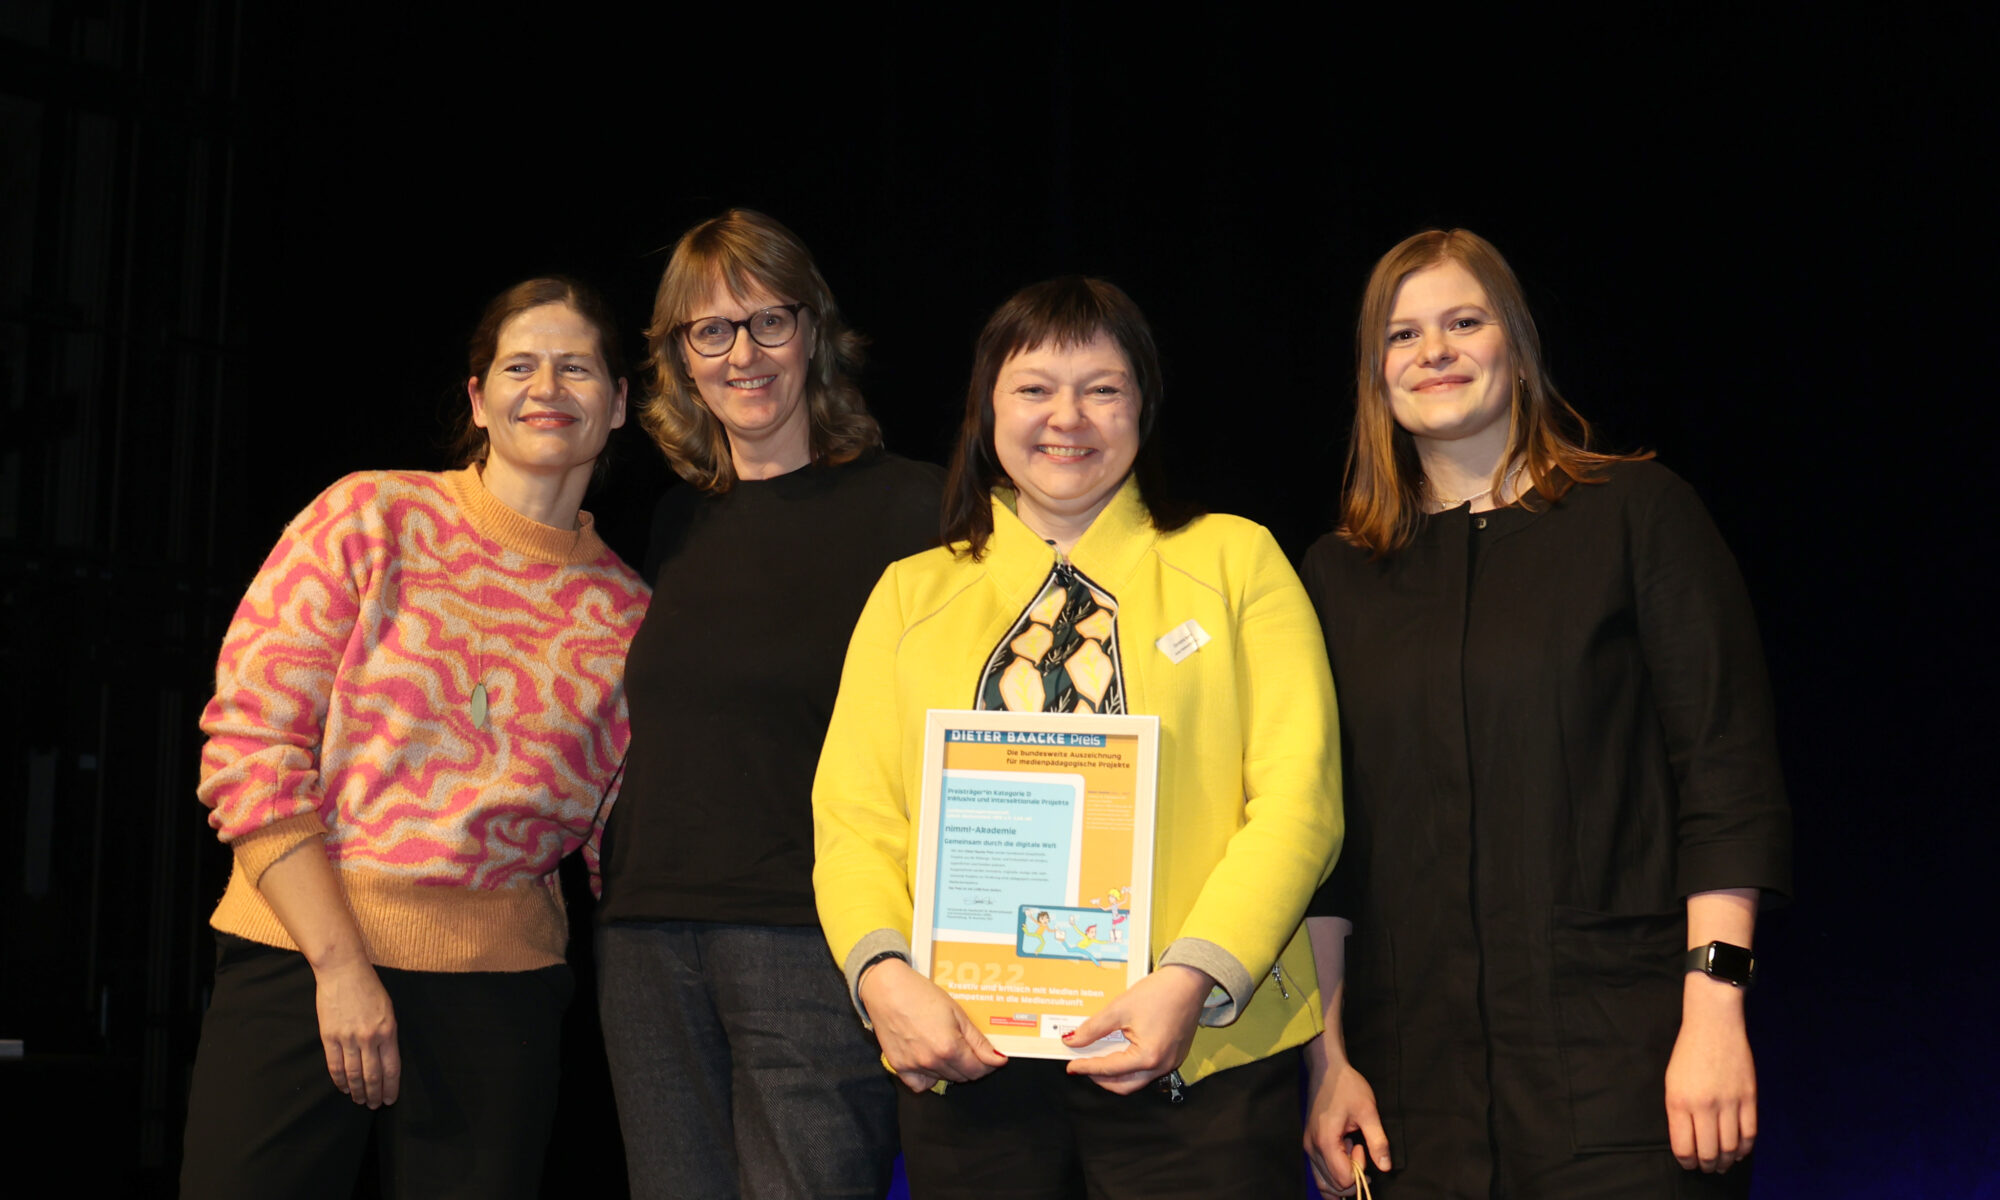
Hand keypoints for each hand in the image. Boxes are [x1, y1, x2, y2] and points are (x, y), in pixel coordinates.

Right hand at [314, 955, 399, 1107]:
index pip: (391, 1068)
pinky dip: (340, 1080)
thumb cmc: (369, 988)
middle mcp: (369, 1037)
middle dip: (374, 1094)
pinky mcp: (329, 1036)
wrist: (343, 971)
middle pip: (372, 1076)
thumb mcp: (389, 1010)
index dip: (390, 1087)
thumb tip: (386, 1059)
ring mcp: (348, 1038)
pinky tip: (344, 1088)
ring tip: (359, 1100)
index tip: (390, 1099)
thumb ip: (388, 1034)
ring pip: (354, 1074)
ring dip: (357, 1091)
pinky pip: (335, 1065)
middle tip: (374, 1105)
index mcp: (388, 1031)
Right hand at [859, 959, 1006, 1092]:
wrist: (887, 989)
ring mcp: (914, 1066)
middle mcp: (932, 1061)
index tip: (991, 1057)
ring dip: (951, 1068)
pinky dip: (929, 1078)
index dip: (988, 1064)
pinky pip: (920, 1085)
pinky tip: (931, 1062)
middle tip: (967, 1046)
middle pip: (962, 1077)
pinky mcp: (899, 1067)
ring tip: (946, 1045)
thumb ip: (978, 1041)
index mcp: (949, 1047)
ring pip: (944, 1079)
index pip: (978, 1070)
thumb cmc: (920, 994)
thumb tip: (997, 1059)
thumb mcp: (957, 1013)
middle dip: (971, 1064)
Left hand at [1061, 964, 1208, 1094]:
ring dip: (1116, 1073)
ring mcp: (1171, 1063)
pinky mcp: (1174, 1056)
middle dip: (1101, 1078)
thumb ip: (1093, 1029)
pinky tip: (1119, 1050)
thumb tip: (1073, 1041)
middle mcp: (1162, 1066)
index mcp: (1148, 1057)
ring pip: (1136, 1079)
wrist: (1189, 981)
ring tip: (1099, 1057)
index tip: (1072, 1065)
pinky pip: (1148, 1069)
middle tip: (1084, 1065)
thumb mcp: (1119, 1009)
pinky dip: (1130, 1065)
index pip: (1109, 1069)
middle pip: (1124, 1085)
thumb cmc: (1159, 992)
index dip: (1087, 1067)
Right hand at [1303, 1037, 1389, 1195]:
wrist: (1326, 1070)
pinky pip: (1319, 1172)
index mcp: (1326, 1141)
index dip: (1358, 1171)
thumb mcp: (1368, 1111)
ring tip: (1354, 1156)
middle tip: (1361, 1152)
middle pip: (1332, 1186)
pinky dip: (1333, 1175)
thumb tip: (1385, 1167)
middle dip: (1352, 1178)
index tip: (1362, 1147)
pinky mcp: (1309, 1144)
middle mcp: (1312, 1148)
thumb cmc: (1347, 1086)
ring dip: (1342, 1180)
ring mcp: (1308, 1147)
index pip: (1343, 1179)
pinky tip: (1345, 1157)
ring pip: (1323, 1183)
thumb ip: (1378, 1141)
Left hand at [1664, 975, 1755, 1171]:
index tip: (1688, 1164)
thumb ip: (1679, 1113)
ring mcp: (1729, 1103)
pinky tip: (1738, 1151)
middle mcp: (1704, 1106)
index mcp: (1679, 1102)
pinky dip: (1744, 1148)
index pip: (1683, 1147)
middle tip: (1706, 1168)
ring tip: (1721, 1164)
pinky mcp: (1749, 1098)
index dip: (1686, 1162)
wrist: (1713, 1025)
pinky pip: (1750, 1134)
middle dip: (1706, 1165)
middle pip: (1708, 1152)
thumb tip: (1689, 1141)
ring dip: (1726, 1161)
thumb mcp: (1672, 1083)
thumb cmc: (1688, 1053)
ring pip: (1730, 1147)